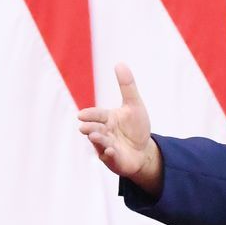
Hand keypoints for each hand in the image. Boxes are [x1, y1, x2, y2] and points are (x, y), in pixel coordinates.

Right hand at [78, 63, 161, 195]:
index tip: (81, 115)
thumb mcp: (134, 105)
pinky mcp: (113, 160)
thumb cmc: (136, 127)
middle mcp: (104, 132)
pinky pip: (110, 158)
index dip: (90, 115)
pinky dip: (110, 155)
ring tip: (96, 136)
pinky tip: (112, 151)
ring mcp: (107, 147)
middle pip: (95, 129)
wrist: (144, 151)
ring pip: (100, 143)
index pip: (97, 115)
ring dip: (98, 140)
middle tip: (84, 127)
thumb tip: (120, 63)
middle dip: (90, 128)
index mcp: (107, 119)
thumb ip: (127, 86)